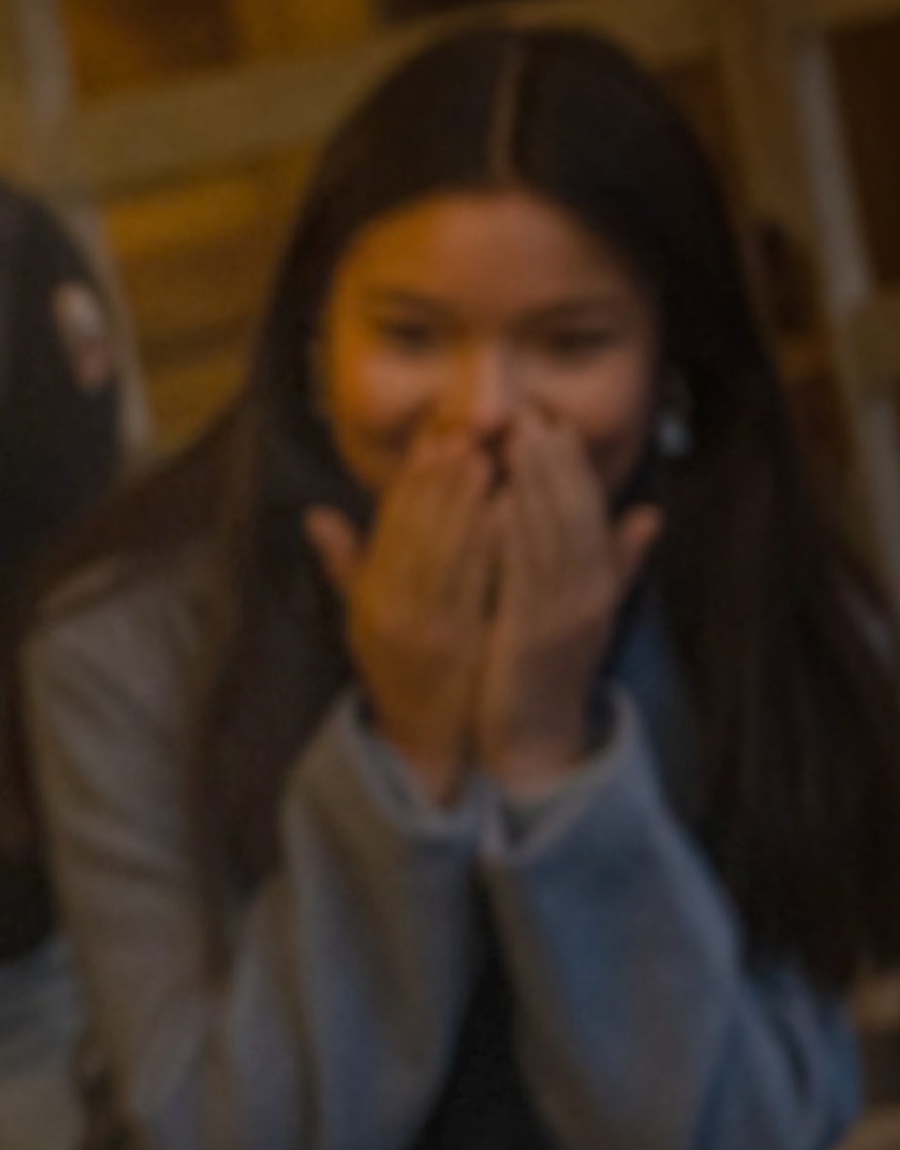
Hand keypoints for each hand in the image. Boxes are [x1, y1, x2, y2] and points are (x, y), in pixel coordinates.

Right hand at [304, 421, 498, 805]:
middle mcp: (388, 608)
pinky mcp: (453, 643)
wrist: (418, 740)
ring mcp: (420, 627)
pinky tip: (505, 512)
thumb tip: (316, 514)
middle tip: (462, 433)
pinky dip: (486, 546)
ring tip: (484, 458)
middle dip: (436, 480)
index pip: (388, 526)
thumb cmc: (396, 672)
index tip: (431, 438)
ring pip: (440, 552)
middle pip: (412, 531)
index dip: (409, 480)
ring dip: (462, 503)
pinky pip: (470, 585)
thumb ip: (346, 565)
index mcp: (369, 598)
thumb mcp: (361, 620)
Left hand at [477, 410, 659, 794]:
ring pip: (555, 537)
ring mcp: (566, 616)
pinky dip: (515, 538)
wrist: (533, 738)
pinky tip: (499, 503)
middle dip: (555, 461)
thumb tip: (649, 513)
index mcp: (598, 584)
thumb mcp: (585, 610)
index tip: (551, 419)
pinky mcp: (535, 637)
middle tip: (532, 411)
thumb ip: (614, 562)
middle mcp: (589, 594)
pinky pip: (526, 578)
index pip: (588, 511)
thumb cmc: (547, 669)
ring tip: (519, 440)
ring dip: (538, 485)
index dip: (572, 465)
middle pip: (576, 514)